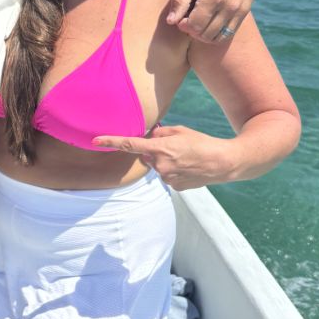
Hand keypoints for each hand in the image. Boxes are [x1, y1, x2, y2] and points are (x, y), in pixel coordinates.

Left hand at [92, 125, 234, 189]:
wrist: (223, 163)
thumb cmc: (202, 143)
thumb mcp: (180, 131)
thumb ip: (160, 133)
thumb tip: (150, 137)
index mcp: (159, 148)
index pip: (129, 144)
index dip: (111, 141)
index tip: (95, 140)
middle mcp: (160, 164)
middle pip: (148, 156)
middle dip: (157, 151)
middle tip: (177, 148)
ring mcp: (167, 178)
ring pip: (158, 167)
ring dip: (167, 162)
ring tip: (187, 158)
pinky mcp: (175, 187)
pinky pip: (168, 176)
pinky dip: (175, 172)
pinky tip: (189, 168)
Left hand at [166, 0, 255, 41]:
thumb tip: (172, 21)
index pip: (195, 26)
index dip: (184, 26)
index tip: (180, 19)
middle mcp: (229, 5)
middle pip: (206, 34)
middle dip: (193, 31)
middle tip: (187, 20)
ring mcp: (240, 8)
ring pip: (218, 37)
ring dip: (204, 34)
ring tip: (198, 21)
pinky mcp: (246, 9)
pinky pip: (230, 32)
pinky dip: (217, 33)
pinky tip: (209, 21)